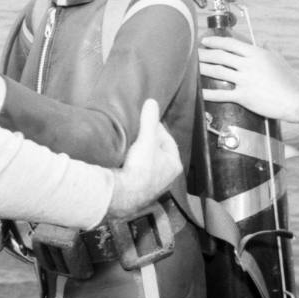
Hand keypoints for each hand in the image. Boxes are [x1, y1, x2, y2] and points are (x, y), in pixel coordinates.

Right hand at [108, 99, 182, 218]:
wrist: (124, 195)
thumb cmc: (141, 167)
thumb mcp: (146, 139)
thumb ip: (149, 120)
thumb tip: (151, 102)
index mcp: (174, 164)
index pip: (168, 141)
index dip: (158, 129)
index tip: (148, 122)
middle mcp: (168, 177)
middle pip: (159, 154)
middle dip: (150, 143)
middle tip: (139, 133)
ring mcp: (155, 187)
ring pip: (150, 166)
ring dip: (142, 156)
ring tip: (131, 147)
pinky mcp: (141, 194)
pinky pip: (140, 176)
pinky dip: (135, 169)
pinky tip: (126, 164)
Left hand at [199, 36, 298, 122]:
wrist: (297, 99)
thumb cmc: (291, 80)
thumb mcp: (280, 60)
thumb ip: (271, 50)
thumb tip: (266, 42)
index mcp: (256, 53)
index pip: (230, 44)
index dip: (215, 41)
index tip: (205, 41)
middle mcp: (248, 65)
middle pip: (220, 56)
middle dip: (205, 54)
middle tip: (195, 53)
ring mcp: (245, 80)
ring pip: (218, 72)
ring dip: (203, 69)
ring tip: (193, 67)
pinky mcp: (244, 96)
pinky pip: (222, 94)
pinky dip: (209, 93)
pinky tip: (199, 92)